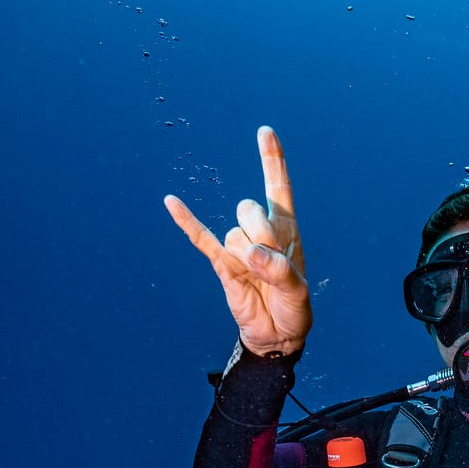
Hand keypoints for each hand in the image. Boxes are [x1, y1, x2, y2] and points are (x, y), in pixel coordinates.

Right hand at [164, 125, 310, 356]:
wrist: (276, 336)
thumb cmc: (293, 308)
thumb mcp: (297, 290)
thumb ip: (278, 269)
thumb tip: (251, 253)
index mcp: (286, 228)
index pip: (278, 186)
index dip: (272, 159)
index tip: (265, 132)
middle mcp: (261, 231)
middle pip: (250, 210)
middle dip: (261, 235)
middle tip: (272, 265)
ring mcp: (239, 246)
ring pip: (234, 235)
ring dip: (247, 258)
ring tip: (259, 280)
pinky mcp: (221, 263)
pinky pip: (201, 238)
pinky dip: (187, 221)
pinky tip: (171, 202)